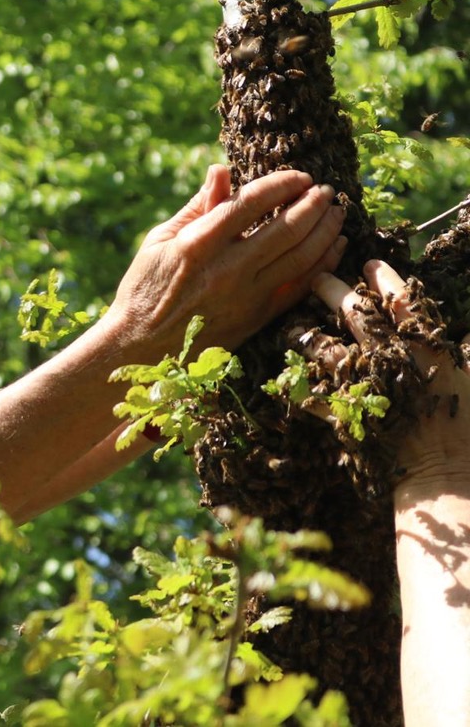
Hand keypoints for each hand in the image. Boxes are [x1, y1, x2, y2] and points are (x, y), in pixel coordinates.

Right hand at [107, 165, 345, 357]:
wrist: (139, 348)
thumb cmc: (144, 289)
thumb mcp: (159, 241)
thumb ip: (196, 207)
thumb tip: (220, 171)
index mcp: (198, 244)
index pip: (251, 202)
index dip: (281, 183)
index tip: (298, 176)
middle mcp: (227, 269)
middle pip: (287, 228)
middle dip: (313, 204)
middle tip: (325, 190)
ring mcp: (246, 296)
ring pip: (302, 256)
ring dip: (326, 230)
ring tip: (335, 212)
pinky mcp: (257, 318)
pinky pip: (300, 287)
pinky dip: (323, 264)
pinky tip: (334, 247)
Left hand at [312, 261, 469, 497]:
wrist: (445, 471)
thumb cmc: (467, 427)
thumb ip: (465, 355)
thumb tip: (465, 337)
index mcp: (424, 347)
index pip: (401, 301)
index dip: (385, 279)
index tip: (369, 264)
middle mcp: (390, 358)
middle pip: (356, 315)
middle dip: (334, 292)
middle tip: (318, 278)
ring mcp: (364, 384)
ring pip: (327, 348)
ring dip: (309, 333)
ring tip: (295, 323)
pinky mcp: (345, 412)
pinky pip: (313, 396)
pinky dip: (298, 387)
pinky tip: (285, 377)